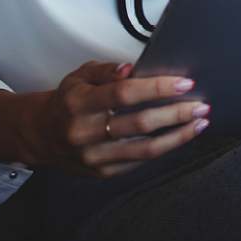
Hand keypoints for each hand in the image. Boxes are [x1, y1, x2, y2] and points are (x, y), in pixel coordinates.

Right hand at [0, 61, 209, 178]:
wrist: (40, 135)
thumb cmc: (68, 101)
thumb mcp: (80, 75)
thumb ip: (107, 70)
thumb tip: (132, 68)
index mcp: (80, 103)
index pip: (124, 93)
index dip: (157, 88)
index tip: (184, 83)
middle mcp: (85, 132)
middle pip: (140, 124)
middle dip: (176, 113)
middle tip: (200, 104)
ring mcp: (94, 157)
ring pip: (145, 149)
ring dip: (178, 136)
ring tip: (200, 122)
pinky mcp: (102, 173)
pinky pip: (139, 162)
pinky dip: (164, 149)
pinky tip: (180, 136)